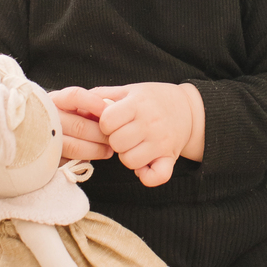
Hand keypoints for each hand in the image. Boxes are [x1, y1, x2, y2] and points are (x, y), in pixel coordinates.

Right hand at [47, 88, 114, 162]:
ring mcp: (46, 140)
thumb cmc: (68, 117)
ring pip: (75, 146)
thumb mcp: (75, 105)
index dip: (93, 103)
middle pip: (79, 125)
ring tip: (110, 148)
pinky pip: (71, 160)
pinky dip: (88, 158)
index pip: (74, 96)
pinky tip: (98, 155)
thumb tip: (110, 107)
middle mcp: (46, 119)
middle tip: (116, 135)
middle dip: (102, 133)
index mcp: (54, 100)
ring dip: (97, 149)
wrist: (45, 135)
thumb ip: (91, 104)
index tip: (108, 110)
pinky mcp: (49, 158)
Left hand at [79, 83, 198, 186]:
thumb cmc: (153, 99)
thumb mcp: (130, 89)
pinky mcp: (171, 158)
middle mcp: (151, 123)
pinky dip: (146, 175)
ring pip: (130, 161)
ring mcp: (162, 142)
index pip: (107, 121)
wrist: (188, 109)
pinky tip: (145, 165)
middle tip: (124, 134)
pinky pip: (155, 177)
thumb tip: (78, 105)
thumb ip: (103, 95)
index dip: (105, 124)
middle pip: (116, 143)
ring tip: (134, 146)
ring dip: (127, 156)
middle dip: (115, 141)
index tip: (112, 122)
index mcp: (138, 104)